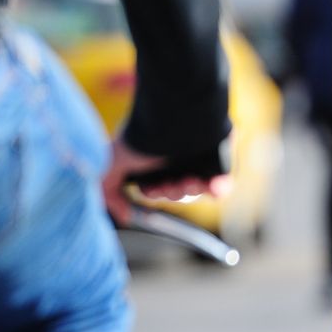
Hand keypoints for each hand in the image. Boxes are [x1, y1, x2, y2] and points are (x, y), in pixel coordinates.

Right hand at [102, 137, 228, 224]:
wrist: (175, 115)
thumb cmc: (143, 136)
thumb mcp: (111, 162)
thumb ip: (109, 191)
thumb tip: (124, 215)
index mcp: (151, 160)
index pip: (155, 189)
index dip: (154, 193)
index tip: (152, 189)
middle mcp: (174, 159)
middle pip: (176, 192)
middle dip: (172, 192)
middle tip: (171, 183)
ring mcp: (198, 159)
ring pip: (197, 190)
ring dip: (191, 190)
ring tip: (189, 179)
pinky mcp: (219, 159)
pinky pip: (223, 184)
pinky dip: (218, 189)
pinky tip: (213, 186)